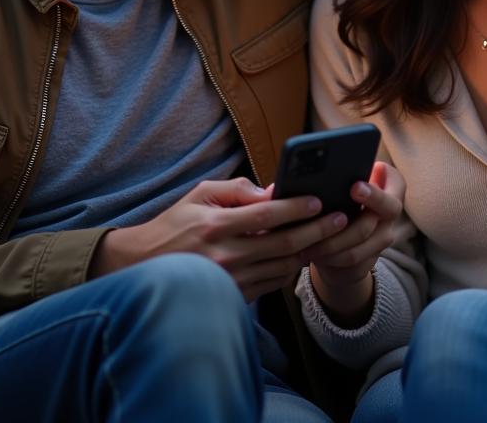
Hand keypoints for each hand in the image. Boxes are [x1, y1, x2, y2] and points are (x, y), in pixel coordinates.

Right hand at [89, 176, 348, 301]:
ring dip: (309, 252)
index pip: (266, 216)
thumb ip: (236, 189)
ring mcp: (230, 281)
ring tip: (331, 236)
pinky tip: (303, 254)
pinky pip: (272, 284)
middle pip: (283, 244)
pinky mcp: (234, 297)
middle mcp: (225, 255)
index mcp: (216, 225)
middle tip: (341, 219)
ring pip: (283, 267)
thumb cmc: (176, 223)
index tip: (319, 200)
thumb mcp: (199, 194)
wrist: (145, 266)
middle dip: (317, 231)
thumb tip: (271, 191)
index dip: (296, 208)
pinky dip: (291, 269)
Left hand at [304, 162, 404, 326]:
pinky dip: (331, 255)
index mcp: (389, 183)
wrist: (342, 236)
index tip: (354, 186)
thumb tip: (302, 177)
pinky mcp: (372, 257)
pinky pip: (353, 257)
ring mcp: (385, 234)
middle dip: (365, 207)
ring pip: (365, 236)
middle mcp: (391, 209)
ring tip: (310, 238)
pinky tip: (311, 252)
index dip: (376, 186)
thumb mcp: (338, 185)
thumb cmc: (337, 198)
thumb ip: (331, 178)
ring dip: (336, 239)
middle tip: (339, 210)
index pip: (395, 181)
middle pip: (389, 208)